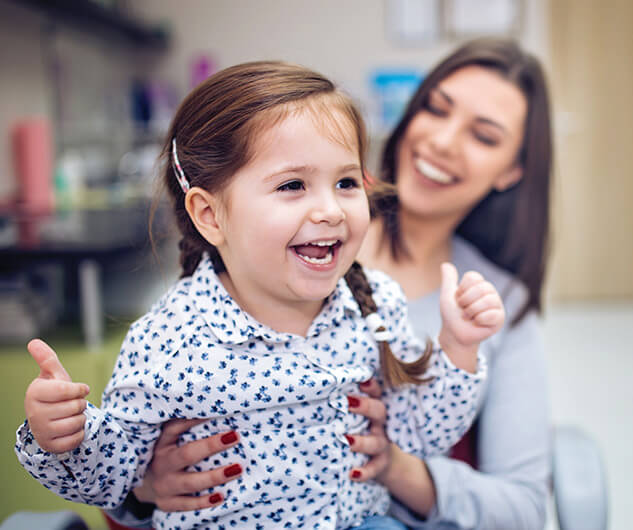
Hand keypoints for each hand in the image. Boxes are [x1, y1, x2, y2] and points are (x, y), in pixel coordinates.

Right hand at [24, 339, 89, 453]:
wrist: (49, 419)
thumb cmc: (54, 393)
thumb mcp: (53, 375)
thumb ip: (47, 358)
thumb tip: (33, 342)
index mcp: (34, 393)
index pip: (67, 390)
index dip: (79, 389)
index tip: (80, 389)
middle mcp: (34, 413)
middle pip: (76, 407)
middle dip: (80, 404)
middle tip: (71, 404)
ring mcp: (41, 431)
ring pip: (78, 423)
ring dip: (80, 418)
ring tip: (70, 415)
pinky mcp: (50, 446)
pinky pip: (77, 438)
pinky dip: (79, 433)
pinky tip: (70, 429)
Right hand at [134, 418, 242, 511]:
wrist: (143, 482)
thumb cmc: (166, 453)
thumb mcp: (168, 438)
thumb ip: (186, 426)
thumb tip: (218, 412)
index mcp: (162, 442)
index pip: (176, 427)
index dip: (194, 420)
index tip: (218, 412)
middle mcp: (161, 463)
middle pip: (187, 454)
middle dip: (211, 446)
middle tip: (235, 437)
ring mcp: (163, 485)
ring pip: (190, 482)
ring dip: (214, 476)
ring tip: (237, 469)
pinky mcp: (166, 502)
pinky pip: (186, 504)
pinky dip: (203, 502)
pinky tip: (221, 496)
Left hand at [348, 380, 437, 516]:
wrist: (384, 460)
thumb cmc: (363, 428)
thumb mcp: (359, 414)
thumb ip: (347, 402)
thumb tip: (320, 385)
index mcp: (375, 407)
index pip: (376, 392)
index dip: (371, 385)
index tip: (362, 380)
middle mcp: (381, 423)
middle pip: (379, 412)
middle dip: (365, 407)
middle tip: (348, 402)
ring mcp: (382, 444)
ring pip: (376, 442)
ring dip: (362, 442)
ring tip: (347, 440)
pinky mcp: (381, 463)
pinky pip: (375, 468)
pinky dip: (365, 472)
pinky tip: (353, 474)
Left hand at [438, 263, 504, 371]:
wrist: (454, 334)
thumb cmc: (452, 315)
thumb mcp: (447, 296)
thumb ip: (448, 280)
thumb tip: (445, 265)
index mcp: (479, 285)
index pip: (473, 277)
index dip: (461, 289)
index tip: (458, 298)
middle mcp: (490, 292)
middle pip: (482, 287)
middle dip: (466, 301)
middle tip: (462, 309)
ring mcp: (496, 305)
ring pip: (488, 300)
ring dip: (471, 311)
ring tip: (468, 317)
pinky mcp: (500, 318)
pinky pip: (491, 314)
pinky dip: (479, 320)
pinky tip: (477, 323)